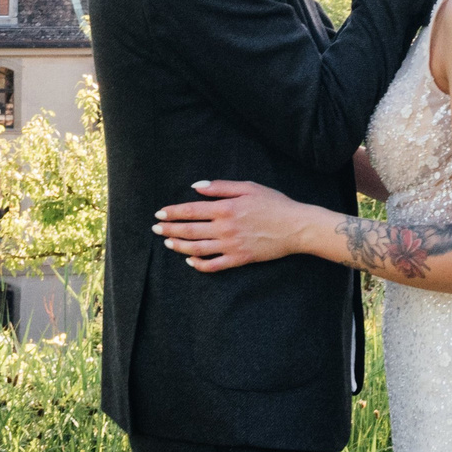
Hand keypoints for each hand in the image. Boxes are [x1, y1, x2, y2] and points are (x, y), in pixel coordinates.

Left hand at [153, 180, 318, 272]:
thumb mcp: (248, 187)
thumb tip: (197, 186)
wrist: (296, 227)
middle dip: (169, 229)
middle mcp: (225, 228)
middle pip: (189, 230)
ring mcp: (231, 245)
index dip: (173, 212)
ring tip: (167, 243)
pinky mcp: (239, 259)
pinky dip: (198, 264)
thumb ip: (220, 187)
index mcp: (226, 208)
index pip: (191, 210)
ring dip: (179, 246)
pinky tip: (190, 260)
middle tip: (155, 229)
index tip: (160, 213)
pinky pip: (213, 265)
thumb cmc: (274, 203)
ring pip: (197, 249)